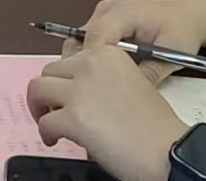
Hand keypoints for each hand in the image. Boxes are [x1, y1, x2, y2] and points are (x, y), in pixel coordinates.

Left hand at [27, 46, 191, 180]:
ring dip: (39, 107)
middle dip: (48, 91)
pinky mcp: (72, 117)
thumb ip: (103, 81)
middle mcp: (91, 66)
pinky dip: (46, 132)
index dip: (65, 78)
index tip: (66, 92)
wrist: (168, 150)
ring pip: (37, 90)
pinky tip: (55, 140)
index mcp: (108, 55)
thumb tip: (79, 93)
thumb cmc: (156, 126)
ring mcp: (80, 90)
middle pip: (49, 71)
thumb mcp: (132, 85)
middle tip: (53, 108)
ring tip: (48, 121)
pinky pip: (45, 121)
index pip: (70, 58)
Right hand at [75, 0, 205, 83]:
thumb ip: (150, 73)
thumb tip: (130, 94)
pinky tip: (106, 73)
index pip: (97, 37)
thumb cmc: (182, 31)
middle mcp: (107, 9)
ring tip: (103, 84)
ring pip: (81, 42)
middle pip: (82, 40)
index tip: (99, 88)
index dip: (95, 64)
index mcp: (125, 12)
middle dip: (86, 66)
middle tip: (98, 91)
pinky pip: (88, 41)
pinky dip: (94, 58)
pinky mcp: (101, 21)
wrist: (186, 15)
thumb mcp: (172, 55)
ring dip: (89, 63)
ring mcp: (101, 13)